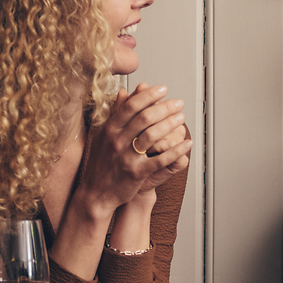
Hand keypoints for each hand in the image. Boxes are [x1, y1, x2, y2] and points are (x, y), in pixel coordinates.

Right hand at [76, 83, 192, 214]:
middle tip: (178, 103)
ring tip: (181, 118)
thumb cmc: (101, 163)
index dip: (149, 95)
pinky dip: (176, 150)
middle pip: (144, 118)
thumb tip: (123, 92)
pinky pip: (160, 159)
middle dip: (165, 108)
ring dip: (170, 124)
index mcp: (109, 129)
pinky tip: (186, 144)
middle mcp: (116, 141)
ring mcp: (126, 157)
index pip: (131, 106)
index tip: (163, 89)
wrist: (96, 193)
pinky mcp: (136, 173)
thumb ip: (115, 114)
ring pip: (152, 135)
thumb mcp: (103, 135)